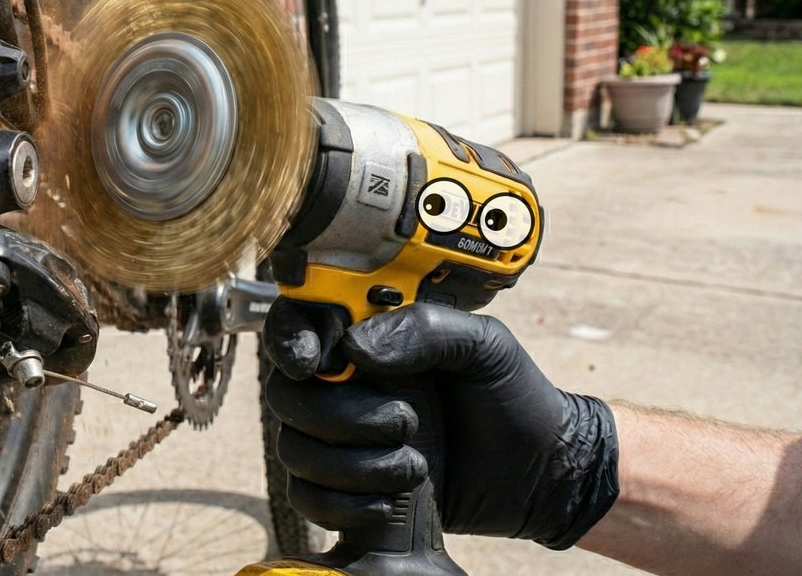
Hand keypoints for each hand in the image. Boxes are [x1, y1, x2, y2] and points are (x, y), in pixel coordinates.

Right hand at [263, 297, 619, 548]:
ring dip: (349, 465)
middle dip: (337, 415)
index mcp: (368, 337)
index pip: (296, 324)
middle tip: (405, 422)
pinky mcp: (348, 489)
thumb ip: (424, 328)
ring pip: (293, 449)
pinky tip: (388, 502)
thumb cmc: (513, 396)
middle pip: (286, 394)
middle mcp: (344, 385)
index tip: (312, 363)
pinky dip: (341, 505)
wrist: (542, 472)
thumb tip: (354, 348)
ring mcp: (342, 439)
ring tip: (413, 466)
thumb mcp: (484, 344)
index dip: (289, 340)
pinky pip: (307, 499)